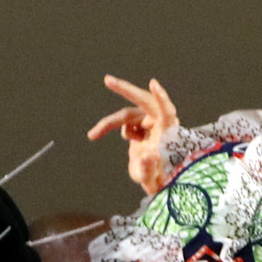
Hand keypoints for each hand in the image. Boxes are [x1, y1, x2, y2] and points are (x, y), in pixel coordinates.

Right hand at [87, 75, 181, 195]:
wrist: (157, 178)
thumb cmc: (158, 179)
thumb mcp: (151, 180)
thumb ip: (148, 170)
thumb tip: (147, 155)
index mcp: (168, 133)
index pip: (166, 112)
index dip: (161, 99)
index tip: (153, 84)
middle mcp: (161, 123)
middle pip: (143, 101)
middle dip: (125, 90)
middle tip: (107, 80)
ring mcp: (152, 121)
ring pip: (127, 115)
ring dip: (109, 123)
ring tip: (93, 135)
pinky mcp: (143, 123)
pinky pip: (126, 121)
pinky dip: (120, 130)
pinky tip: (132, 142)